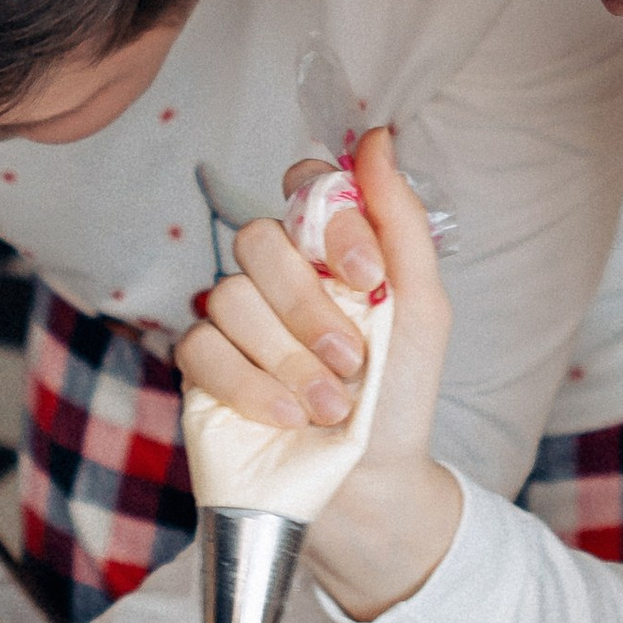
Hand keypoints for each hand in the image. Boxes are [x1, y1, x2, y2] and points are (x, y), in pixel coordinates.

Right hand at [175, 125, 463, 619]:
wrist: (373, 486)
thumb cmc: (400, 397)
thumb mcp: (422, 307)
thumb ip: (400, 221)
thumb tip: (379, 136)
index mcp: (328, 250)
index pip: (304, 187)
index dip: (329, 221)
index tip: (368, 277)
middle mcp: (275, 276)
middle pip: (257, 239)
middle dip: (310, 306)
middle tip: (353, 360)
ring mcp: (233, 321)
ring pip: (229, 297)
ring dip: (290, 358)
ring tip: (332, 406)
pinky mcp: (200, 369)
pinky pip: (201, 348)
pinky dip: (253, 385)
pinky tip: (290, 417)